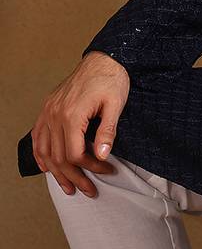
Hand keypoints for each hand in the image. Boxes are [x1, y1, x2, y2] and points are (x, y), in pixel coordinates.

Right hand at [31, 51, 130, 196]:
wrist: (104, 59)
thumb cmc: (111, 79)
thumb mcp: (116, 105)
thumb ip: (108, 131)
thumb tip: (102, 156)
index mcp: (71, 114)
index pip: (75, 153)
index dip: (90, 167)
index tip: (106, 171)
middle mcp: (55, 114)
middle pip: (58, 156)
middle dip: (74, 176)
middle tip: (88, 190)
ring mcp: (48, 111)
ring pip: (45, 150)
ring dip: (55, 171)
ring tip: (67, 187)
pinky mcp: (48, 107)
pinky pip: (37, 135)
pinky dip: (40, 153)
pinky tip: (46, 166)